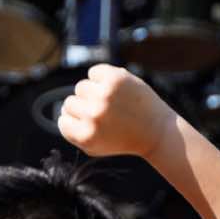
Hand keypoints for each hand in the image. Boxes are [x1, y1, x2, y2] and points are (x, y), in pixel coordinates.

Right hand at [56, 63, 176, 160]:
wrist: (156, 131)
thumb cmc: (124, 140)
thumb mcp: (96, 147)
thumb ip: (75, 134)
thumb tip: (63, 113)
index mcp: (86, 135)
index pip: (63, 120)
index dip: (76, 122)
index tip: (92, 125)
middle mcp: (93, 115)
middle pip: (70, 103)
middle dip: (85, 108)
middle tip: (105, 115)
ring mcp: (104, 95)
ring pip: (81, 87)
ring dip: (93, 93)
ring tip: (111, 102)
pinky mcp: (115, 79)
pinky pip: (94, 72)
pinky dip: (102, 78)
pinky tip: (116, 89)